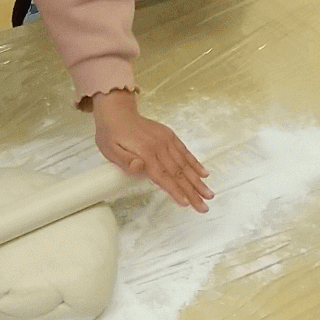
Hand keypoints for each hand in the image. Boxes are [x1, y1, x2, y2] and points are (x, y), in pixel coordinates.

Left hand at [91, 91, 211, 210]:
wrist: (117, 112)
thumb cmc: (111, 134)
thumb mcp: (110, 150)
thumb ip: (125, 161)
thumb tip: (140, 167)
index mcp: (145, 153)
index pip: (163, 177)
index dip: (175, 191)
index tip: (187, 204)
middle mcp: (160, 147)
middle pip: (179, 174)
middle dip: (193, 192)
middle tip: (204, 207)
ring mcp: (166, 141)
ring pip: (185, 164)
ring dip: (198, 181)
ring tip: (209, 194)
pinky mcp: (169, 136)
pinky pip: (185, 152)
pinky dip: (195, 163)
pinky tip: (204, 174)